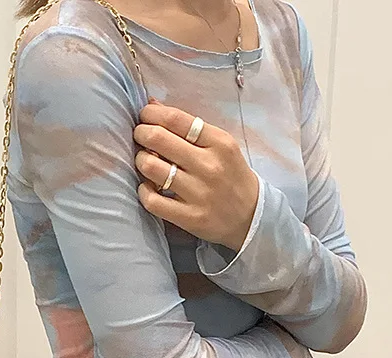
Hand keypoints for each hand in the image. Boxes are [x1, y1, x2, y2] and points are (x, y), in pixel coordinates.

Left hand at [133, 100, 258, 251]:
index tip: (144, 117)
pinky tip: (148, 187)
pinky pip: (152, 201)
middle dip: (141, 133)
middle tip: (140, 136)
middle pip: (158, 139)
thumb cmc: (231, 175)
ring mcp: (199, 193)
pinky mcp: (190, 217)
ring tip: (145, 161)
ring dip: (140, 160)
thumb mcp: (221, 145)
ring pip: (151, 167)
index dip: (151, 115)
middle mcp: (209, 166)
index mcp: (219, 143)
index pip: (175, 119)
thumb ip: (190, 127)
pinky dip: (143, 190)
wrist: (251, 216)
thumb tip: (153, 105)